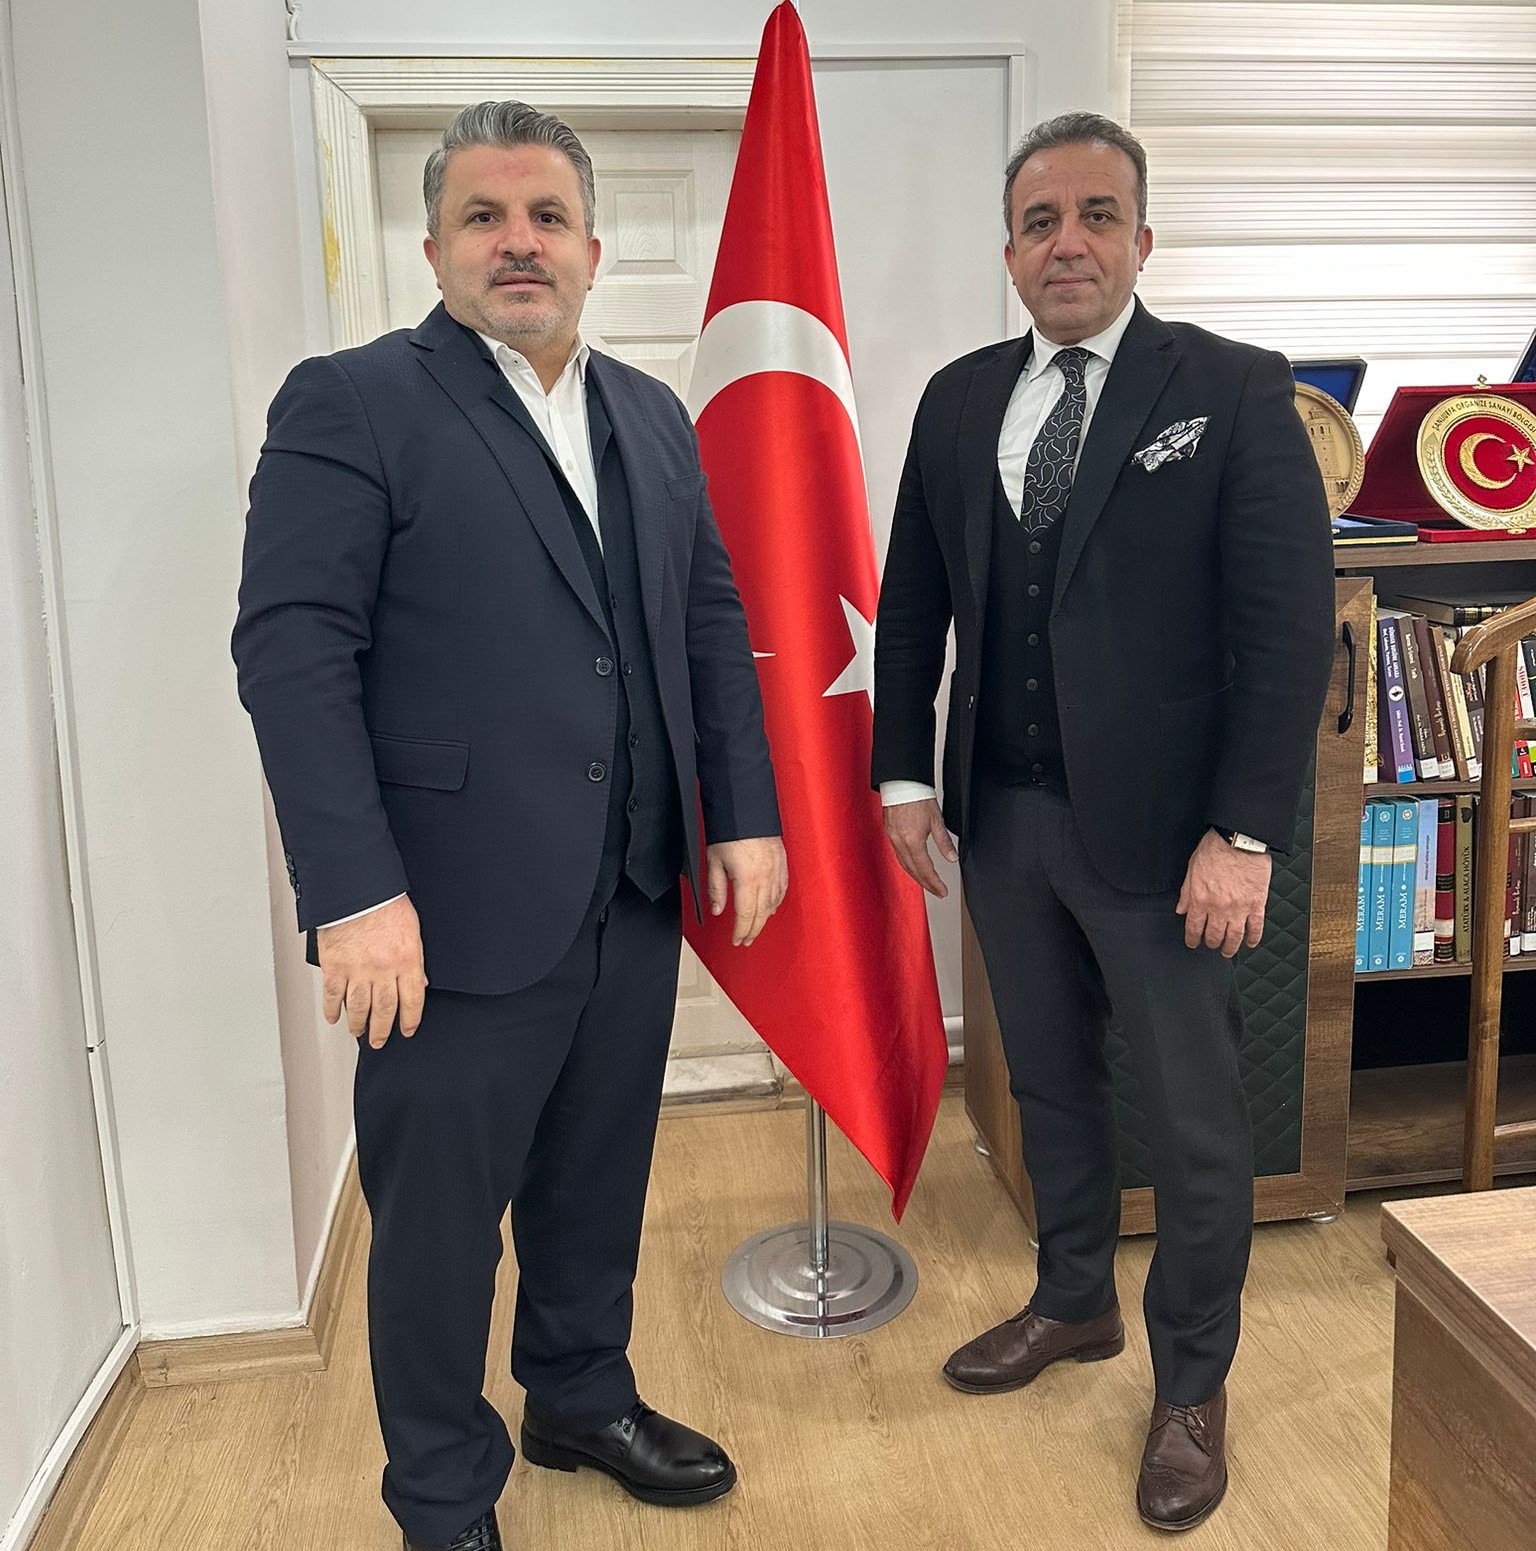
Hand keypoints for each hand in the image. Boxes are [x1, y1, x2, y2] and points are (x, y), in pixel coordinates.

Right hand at [317, 895, 427, 1047]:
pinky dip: (333, 1009)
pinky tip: (335, 1017)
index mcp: (406, 960)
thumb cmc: (385, 903)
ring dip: (359, 1024)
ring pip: (359, 1007)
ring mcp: (357, 969)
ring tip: (359, 1032)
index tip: (407, 1030)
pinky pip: (333, 995)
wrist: (357, 888)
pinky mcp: (334, 966)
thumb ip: (415, 959)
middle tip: (380, 1040)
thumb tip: (419, 982)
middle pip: (385, 1009)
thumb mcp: (413, 930)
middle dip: (383, 1029)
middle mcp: (383, 969)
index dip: (410, 1019)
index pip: (412, 1000)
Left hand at [706, 836, 788, 945]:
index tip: (737, 941)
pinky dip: (776, 903)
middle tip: (746, 940)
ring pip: (773, 904)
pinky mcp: (782, 865)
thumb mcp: (714, 861)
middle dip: (753, 930)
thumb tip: (718, 910)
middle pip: (761, 914)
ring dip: (764, 919)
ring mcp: (776, 872)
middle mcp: (765, 879)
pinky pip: (782, 891)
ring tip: (756, 928)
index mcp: (748, 880)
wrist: (748, 810)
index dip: (741, 931)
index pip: (745, 915)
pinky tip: (770, 908)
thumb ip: (716, 889)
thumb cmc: (730, 832)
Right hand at [883, 797, 957, 898]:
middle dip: (926, 883)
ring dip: (916, 876)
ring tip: (927, 882)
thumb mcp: (937, 820)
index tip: (942, 891)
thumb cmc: (918, 796)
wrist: (902, 783)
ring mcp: (893, 839)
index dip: (935, 883)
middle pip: (913, 871)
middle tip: (937, 891)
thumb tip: (952, 858)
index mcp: (913, 841)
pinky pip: (898, 855)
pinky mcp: (889, 833)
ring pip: (904, 865)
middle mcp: (900, 843)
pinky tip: (913, 866)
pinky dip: (907, 865)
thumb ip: (944, 842)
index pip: (925, 869)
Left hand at [1176, 829, 1271, 956]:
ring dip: (1230, 947)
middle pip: (1214, 935)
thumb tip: (1181, 909)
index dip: (1192, 939)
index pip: (1194, 927)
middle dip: (1211, 943)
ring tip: (1228, 951)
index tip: (1193, 943)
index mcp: (1200, 899)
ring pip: (1234, 936)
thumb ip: (1186, 892)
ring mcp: (1239, 908)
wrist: (1239, 839)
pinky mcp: (1257, 904)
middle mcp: (1219, 907)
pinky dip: (1253, 938)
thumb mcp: (1192, 869)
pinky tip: (1250, 942)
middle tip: (1211, 945)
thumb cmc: (1215, 849)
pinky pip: (1256, 927)